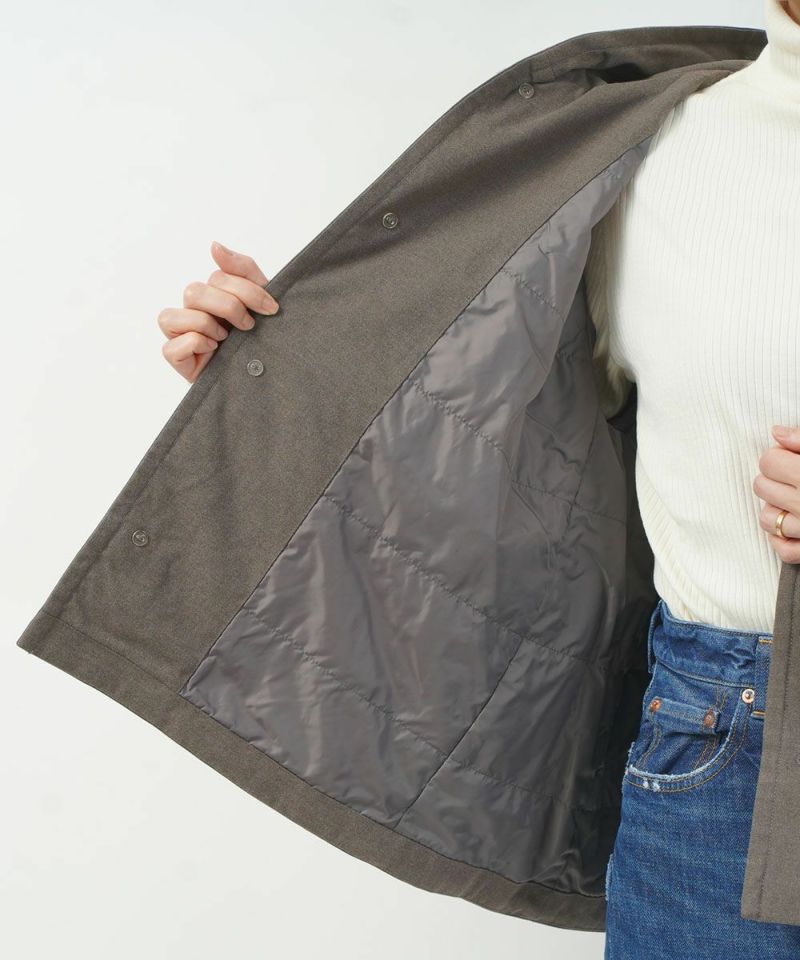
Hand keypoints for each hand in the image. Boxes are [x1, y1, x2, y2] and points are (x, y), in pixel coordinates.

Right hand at [158, 241, 278, 382]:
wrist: (266, 381)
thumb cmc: (259, 342)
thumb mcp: (260, 303)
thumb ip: (242, 270)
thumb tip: (214, 245)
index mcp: (212, 294)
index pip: (219, 276)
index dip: (247, 290)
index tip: (272, 308)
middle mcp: (192, 310)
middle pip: (194, 291)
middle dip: (228, 307)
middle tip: (249, 325)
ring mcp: (180, 334)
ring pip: (174, 315)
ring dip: (208, 326)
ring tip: (227, 340)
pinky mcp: (176, 358)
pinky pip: (172, 346)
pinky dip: (196, 345)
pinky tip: (213, 351)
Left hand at [754, 425, 799, 561]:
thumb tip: (775, 432)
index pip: (769, 461)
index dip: (778, 458)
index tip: (790, 460)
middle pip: (761, 487)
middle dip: (773, 481)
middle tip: (792, 479)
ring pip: (767, 519)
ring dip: (776, 510)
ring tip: (794, 502)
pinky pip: (783, 550)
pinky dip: (783, 540)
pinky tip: (792, 527)